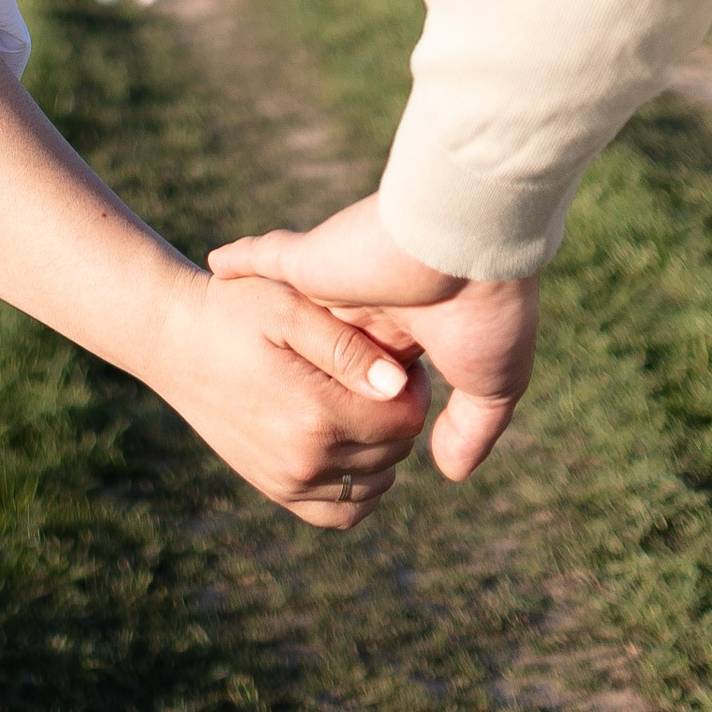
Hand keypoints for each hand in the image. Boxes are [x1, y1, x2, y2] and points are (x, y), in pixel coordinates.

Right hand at [139, 268, 427, 528]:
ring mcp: (288, 483)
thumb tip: (396, 386)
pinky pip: (343, 512)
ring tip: (359, 402)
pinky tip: (349, 444)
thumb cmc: (233, 310)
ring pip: (377, 483)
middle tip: (376, 373)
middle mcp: (304, 460)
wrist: (172, 339)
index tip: (398, 359)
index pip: (405, 421)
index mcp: (314, 413)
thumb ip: (347, 346)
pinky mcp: (276, 490)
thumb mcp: (288, 307)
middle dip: (399, 413)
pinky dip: (360, 486)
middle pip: (396, 451)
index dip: (414, 388)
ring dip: (383, 447)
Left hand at [208, 194, 537, 483]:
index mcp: (409, 332)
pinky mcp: (310, 259)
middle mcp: (369, 307)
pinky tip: (220, 266)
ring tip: (233, 338)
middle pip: (326, 350)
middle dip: (311, 373)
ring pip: (292, 311)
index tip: (355, 435)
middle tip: (281, 407)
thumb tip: (445, 471)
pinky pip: (263, 257)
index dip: (368, 401)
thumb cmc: (486, 312)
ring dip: (269, 324)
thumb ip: (468, 425)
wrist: (471, 240)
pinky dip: (243, 260)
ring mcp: (337, 280)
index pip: (373, 375)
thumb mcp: (491, 381)